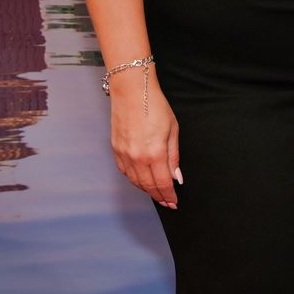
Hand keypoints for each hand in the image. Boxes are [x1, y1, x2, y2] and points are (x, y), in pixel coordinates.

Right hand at [110, 67, 181, 207]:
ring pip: (135, 181)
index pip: (163, 183)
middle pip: (148, 186)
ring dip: (146, 190)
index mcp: (155, 153)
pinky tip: (140, 180)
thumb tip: (177, 176)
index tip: (174, 202)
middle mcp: (137, 158)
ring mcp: (124, 154)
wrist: (132, 90)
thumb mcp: (172, 129)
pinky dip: (133, 179)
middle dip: (159, 196)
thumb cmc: (154, 105)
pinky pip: (124, 171)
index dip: (169, 195)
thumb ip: (174, 156)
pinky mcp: (116, 149)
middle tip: (167, 202)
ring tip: (156, 194)